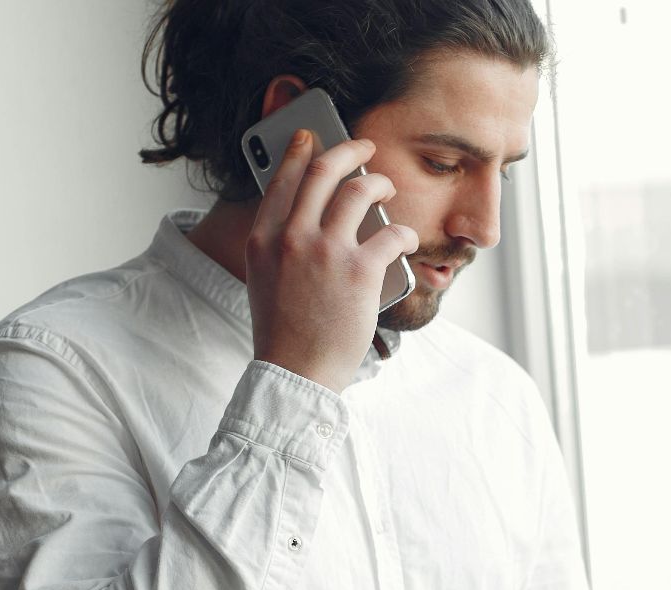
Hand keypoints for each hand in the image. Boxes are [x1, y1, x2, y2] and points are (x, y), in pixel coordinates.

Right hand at [245, 130, 418, 392]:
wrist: (296, 372)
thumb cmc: (285, 332)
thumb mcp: (265, 279)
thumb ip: (280, 245)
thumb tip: (307, 217)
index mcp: (263, 238)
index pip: (282, 178)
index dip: (301, 151)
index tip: (314, 136)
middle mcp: (291, 237)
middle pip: (324, 171)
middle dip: (349, 150)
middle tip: (365, 147)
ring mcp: (326, 251)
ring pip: (360, 191)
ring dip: (380, 183)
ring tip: (387, 188)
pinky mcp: (360, 270)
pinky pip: (392, 232)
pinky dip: (404, 232)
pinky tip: (406, 239)